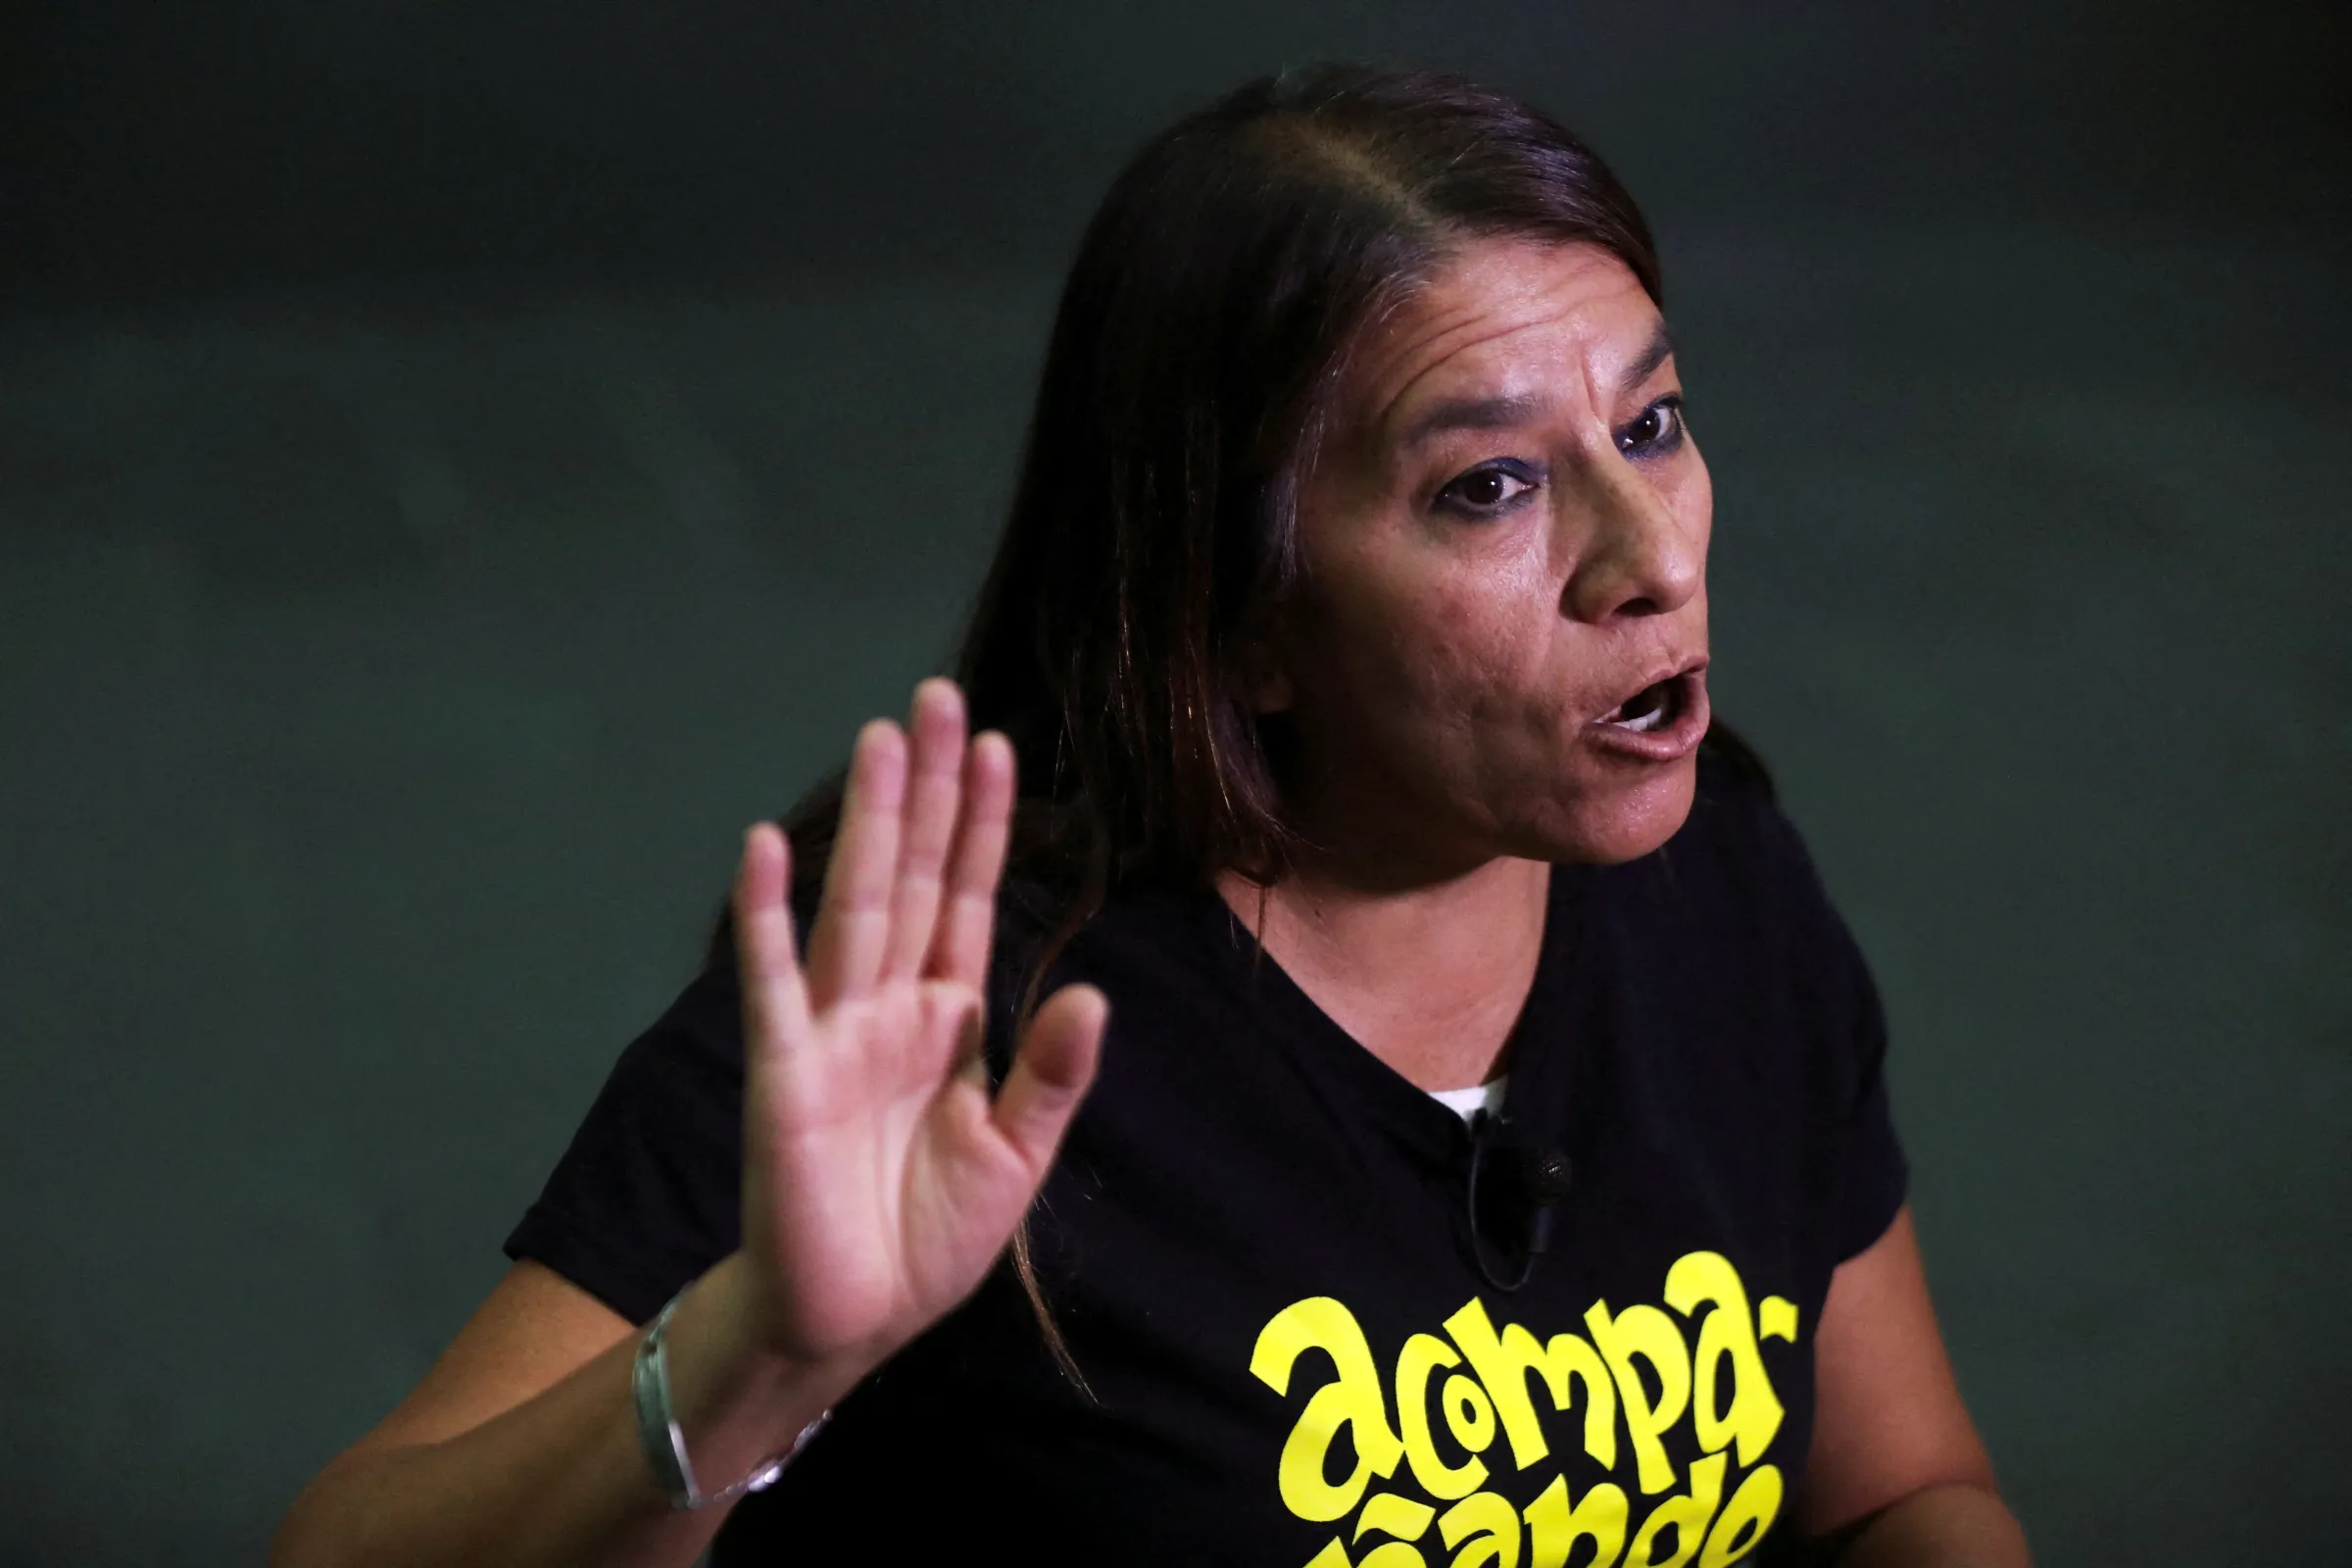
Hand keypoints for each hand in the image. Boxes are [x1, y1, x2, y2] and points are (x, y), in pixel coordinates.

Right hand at [728, 677, 1107, 1375]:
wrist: (850, 1320)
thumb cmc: (927, 1240)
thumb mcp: (1016, 1156)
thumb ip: (1049, 1074)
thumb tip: (1092, 992)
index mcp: (947, 1020)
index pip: (967, 900)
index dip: (983, 826)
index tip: (1001, 746)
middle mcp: (889, 1006)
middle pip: (911, 876)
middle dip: (927, 791)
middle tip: (935, 697)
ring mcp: (833, 1031)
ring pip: (856, 905)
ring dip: (866, 824)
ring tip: (880, 740)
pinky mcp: (783, 1072)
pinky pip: (773, 984)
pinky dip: (765, 916)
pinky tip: (766, 847)